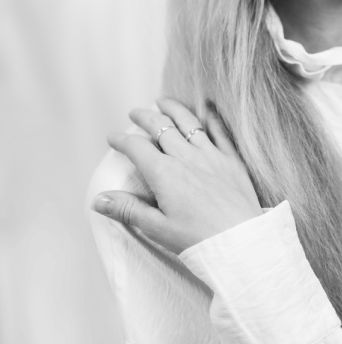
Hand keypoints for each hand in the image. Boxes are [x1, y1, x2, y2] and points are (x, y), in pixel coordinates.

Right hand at [92, 97, 262, 254]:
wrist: (240, 242)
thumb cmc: (198, 240)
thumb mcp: (157, 228)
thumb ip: (127, 210)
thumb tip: (98, 200)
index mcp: (164, 174)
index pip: (136, 148)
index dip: (121, 140)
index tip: (112, 137)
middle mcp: (186, 158)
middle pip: (161, 128)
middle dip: (144, 117)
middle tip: (135, 113)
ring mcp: (211, 156)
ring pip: (189, 123)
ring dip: (173, 109)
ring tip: (163, 101)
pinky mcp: (231, 160)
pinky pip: (220, 131)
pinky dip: (211, 117)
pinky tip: (207, 108)